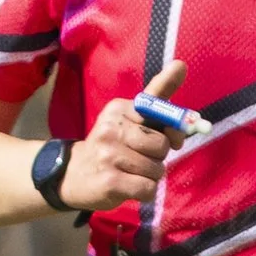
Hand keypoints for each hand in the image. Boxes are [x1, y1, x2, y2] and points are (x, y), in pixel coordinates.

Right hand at [60, 59, 188, 214]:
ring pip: (156, 169)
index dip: (172, 134)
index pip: (163, 118)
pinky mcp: (109, 181)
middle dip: (158, 157)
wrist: (74, 174)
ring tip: (130, 172)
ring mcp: (108, 155)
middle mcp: (110, 129)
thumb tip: (181, 64)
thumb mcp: (132, 117)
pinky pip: (147, 188)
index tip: (166, 140)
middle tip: (138, 158)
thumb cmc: (113, 144)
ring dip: (150, 176)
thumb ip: (159, 96)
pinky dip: (144, 192)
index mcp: (118, 109)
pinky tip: (128, 186)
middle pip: (161, 146)